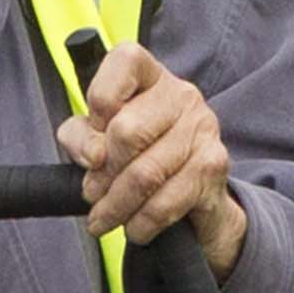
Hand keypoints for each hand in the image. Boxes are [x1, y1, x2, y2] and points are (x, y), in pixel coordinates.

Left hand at [72, 42, 246, 273]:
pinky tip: (134, 229)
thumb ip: (79, 137)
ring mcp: (202, 127)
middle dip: (102, 174)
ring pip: (145, 173)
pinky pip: (167, 200)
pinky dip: (142, 223)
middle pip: (127, 131)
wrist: (195, 194)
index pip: (124, 63)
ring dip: (116, 206)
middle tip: (92, 195)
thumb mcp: (96, 139)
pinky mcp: (214, 164)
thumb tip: (93, 155)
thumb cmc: (137, 156)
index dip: (99, 103)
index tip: (95, 137)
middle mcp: (181, 93)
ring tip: (103, 219)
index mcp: (149, 73)